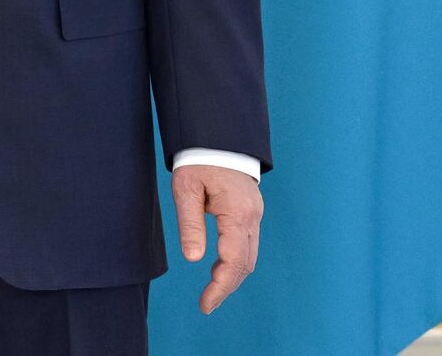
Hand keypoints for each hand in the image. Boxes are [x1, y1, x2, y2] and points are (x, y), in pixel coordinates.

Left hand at [172, 163, 262, 313]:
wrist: (218, 136)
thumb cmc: (198, 160)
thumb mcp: (186, 188)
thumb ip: (190, 224)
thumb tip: (194, 259)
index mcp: (237, 213)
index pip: (234, 261)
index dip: (220, 287)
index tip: (205, 304)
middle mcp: (252, 218)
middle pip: (246, 264)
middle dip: (227, 287)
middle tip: (206, 303)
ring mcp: (255, 215)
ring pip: (249, 256)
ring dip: (232, 275)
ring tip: (210, 290)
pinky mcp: (251, 213)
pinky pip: (248, 244)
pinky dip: (235, 261)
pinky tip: (218, 267)